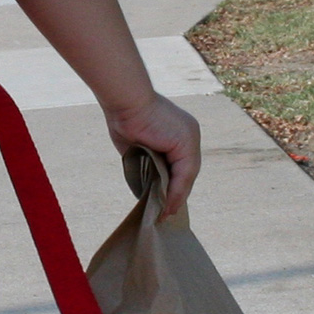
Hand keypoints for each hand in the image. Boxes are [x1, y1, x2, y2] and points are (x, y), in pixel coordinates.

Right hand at [104, 95, 200, 218]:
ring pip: (186, 175)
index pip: (178, 164)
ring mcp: (190, 138)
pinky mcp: (187, 144)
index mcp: (176, 133)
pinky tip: (167, 204)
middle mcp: (188, 135)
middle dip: (176, 193)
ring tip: (166, 214)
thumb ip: (145, 160)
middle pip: (185, 172)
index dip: (172, 185)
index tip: (165, 203)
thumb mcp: (136, 145)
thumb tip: (146, 183)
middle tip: (167, 213)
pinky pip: (184, 174)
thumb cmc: (123, 117)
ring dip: (176, 196)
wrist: (125, 100)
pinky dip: (175, 191)